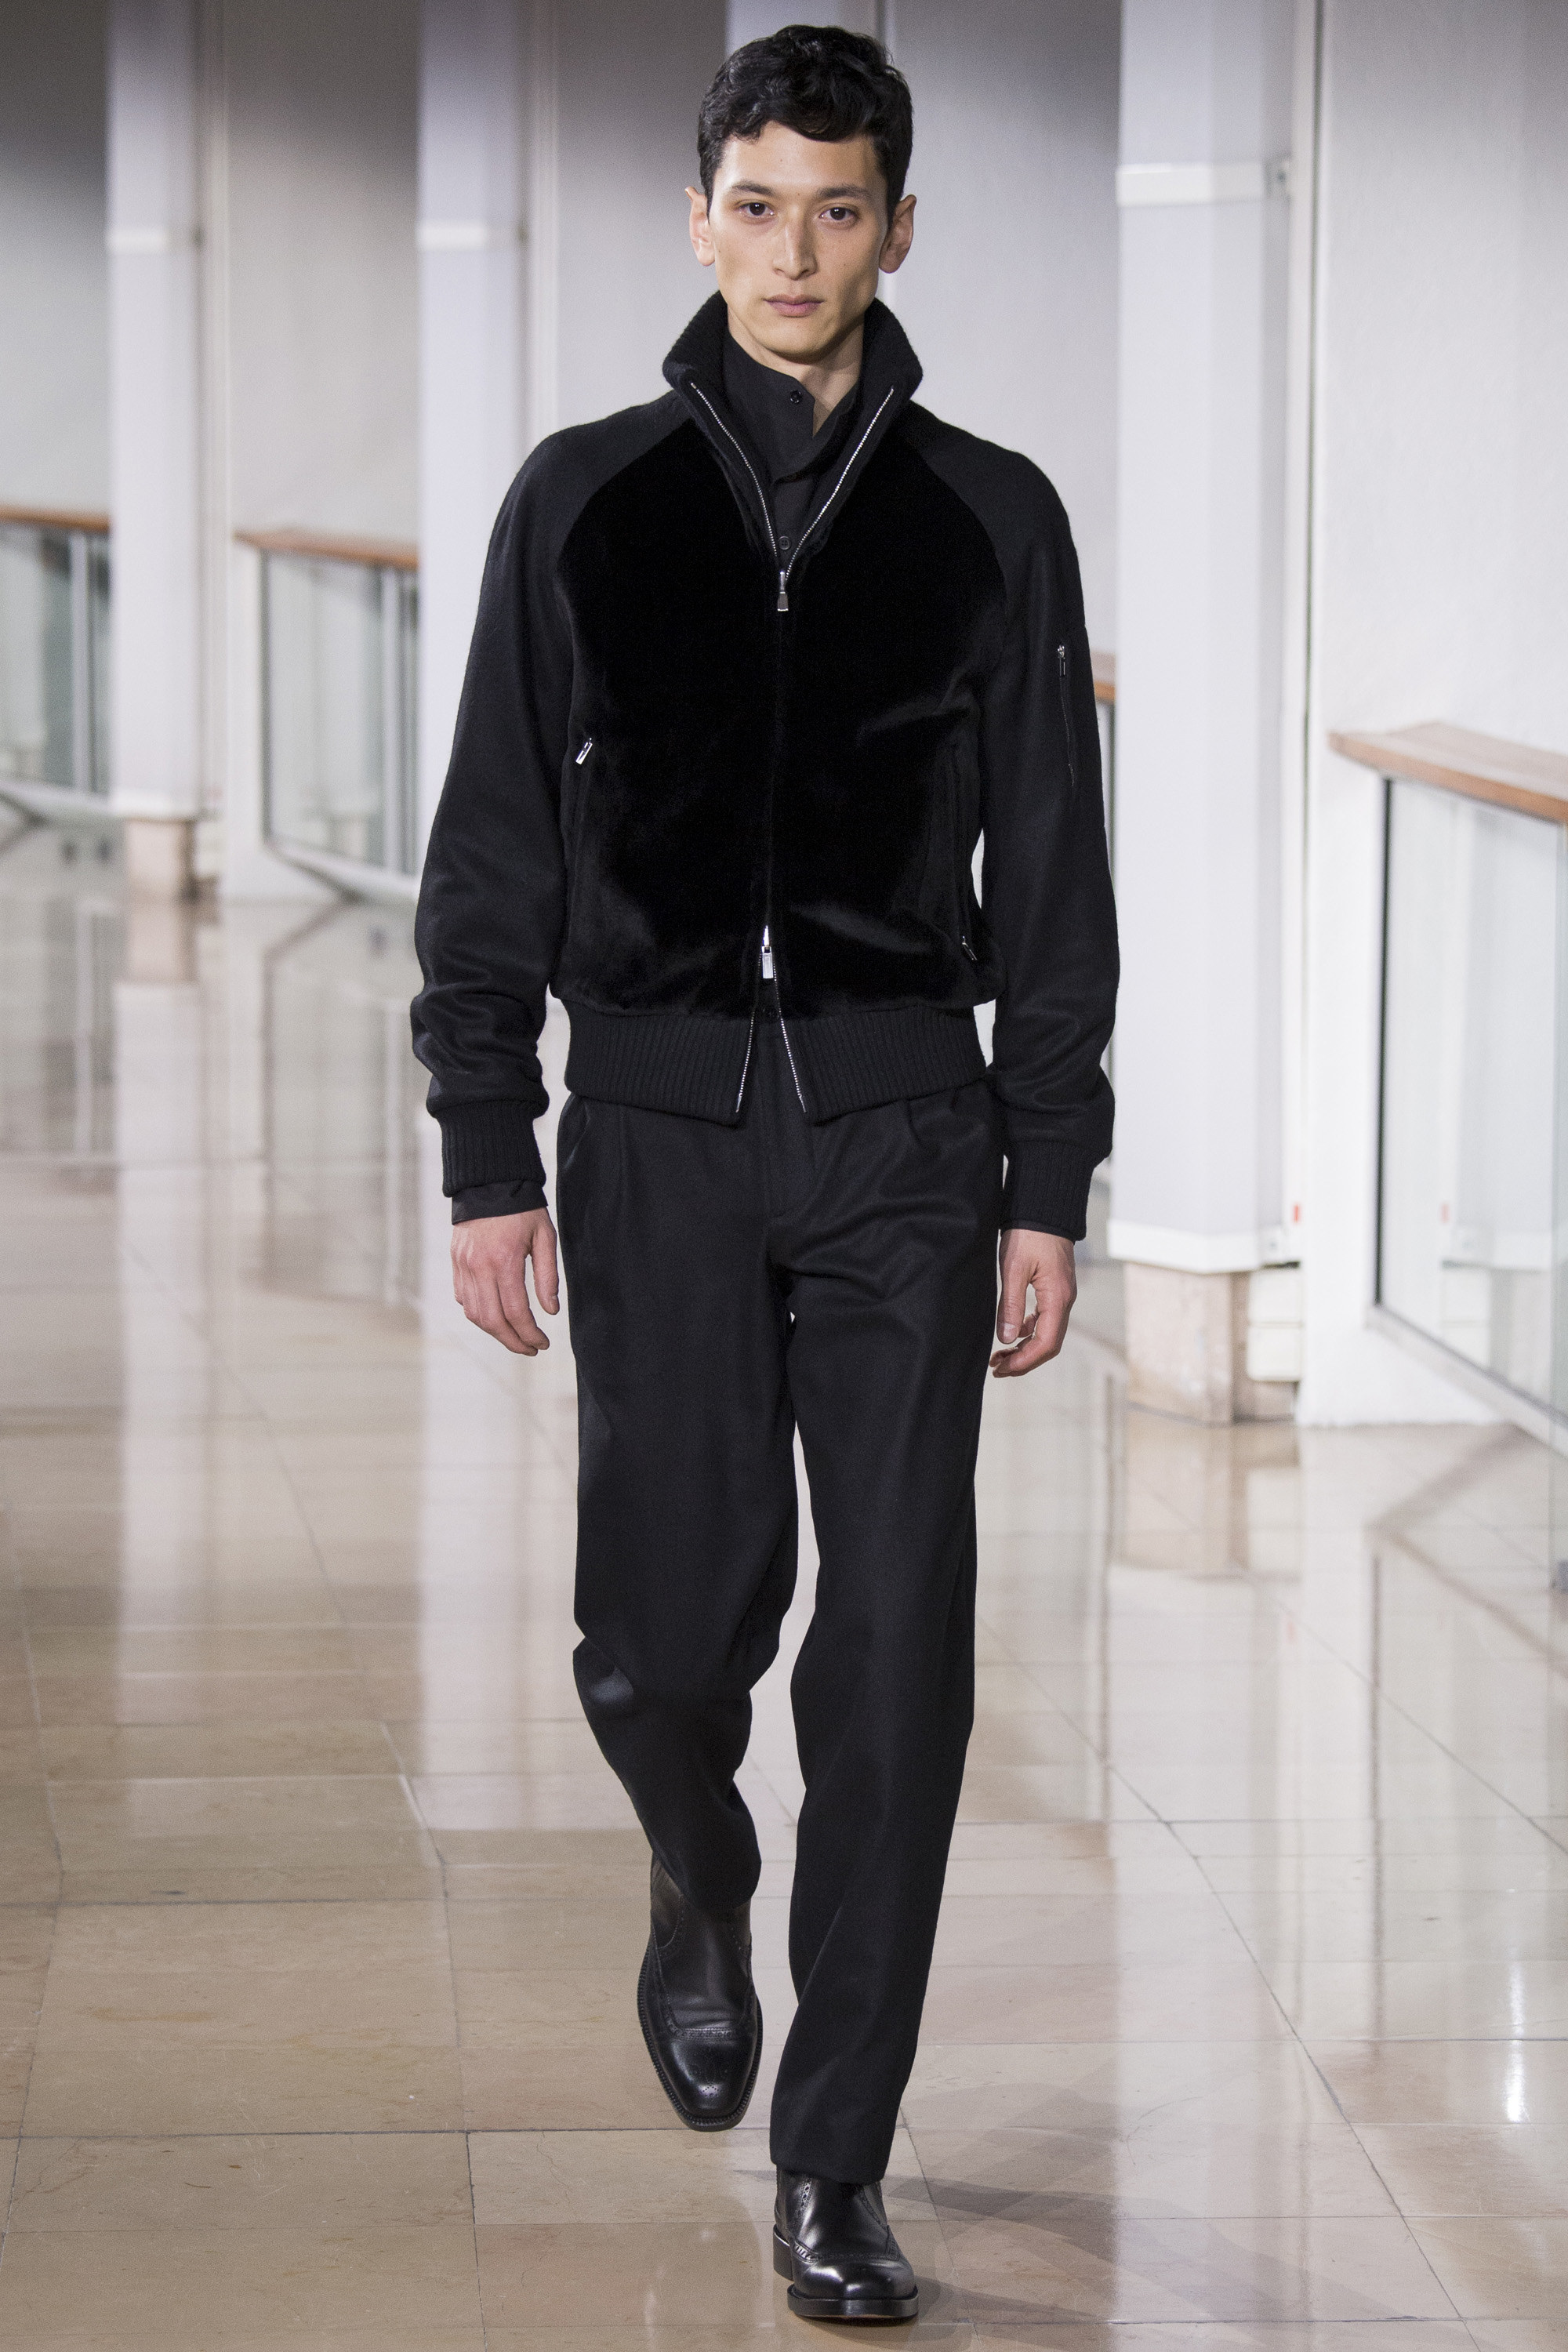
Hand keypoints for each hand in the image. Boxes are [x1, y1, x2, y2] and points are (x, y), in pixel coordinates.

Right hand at [451, 1207, 559, 1354]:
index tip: (542, 1344)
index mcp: (504, 1261)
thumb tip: (551, 1311)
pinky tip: (495, 1315)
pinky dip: (478, 1314)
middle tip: (530, 1349)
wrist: (488, 1182)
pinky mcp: (455, 1263)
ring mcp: (463, 1266)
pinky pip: (463, 1299)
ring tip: (514, 1337)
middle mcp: (479, 1267)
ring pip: (474, 1314)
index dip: (530, 1334)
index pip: (516, 1313)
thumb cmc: (522, 1209)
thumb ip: (547, 1276)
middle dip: (512, 1341)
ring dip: (495, 1332)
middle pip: (492, 1321)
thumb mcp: (545, 1237)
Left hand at [990, 1229, 1076, 1377]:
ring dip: (1025, 1347)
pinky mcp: (1055, 1287)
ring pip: (1047, 1332)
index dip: (1024, 1361)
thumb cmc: (1029, 1234)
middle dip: (1024, 1360)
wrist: (1044, 1207)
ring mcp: (1062, 1294)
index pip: (1046, 1343)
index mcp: (1057, 1298)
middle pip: (1049, 1343)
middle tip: (997, 1368)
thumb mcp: (1014, 1269)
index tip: (1001, 1368)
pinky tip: (1013, 1331)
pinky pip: (1045, 1318)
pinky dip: (1029, 1330)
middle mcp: (1064, 1300)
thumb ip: (1010, 1305)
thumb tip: (1006, 1339)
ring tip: (1000, 1354)